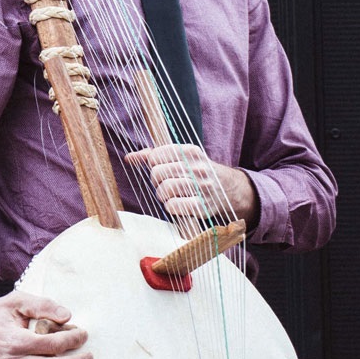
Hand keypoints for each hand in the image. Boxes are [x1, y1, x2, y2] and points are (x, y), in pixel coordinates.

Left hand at [126, 144, 256, 223]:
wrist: (230, 190)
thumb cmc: (197, 173)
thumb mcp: (181, 158)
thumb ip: (154, 156)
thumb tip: (129, 158)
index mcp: (190, 151)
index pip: (156, 155)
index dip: (153, 165)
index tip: (162, 169)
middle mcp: (197, 167)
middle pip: (157, 173)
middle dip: (156, 181)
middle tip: (165, 184)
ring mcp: (201, 187)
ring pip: (164, 189)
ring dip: (162, 195)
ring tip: (170, 195)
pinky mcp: (202, 206)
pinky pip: (173, 206)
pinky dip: (170, 207)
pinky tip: (177, 204)